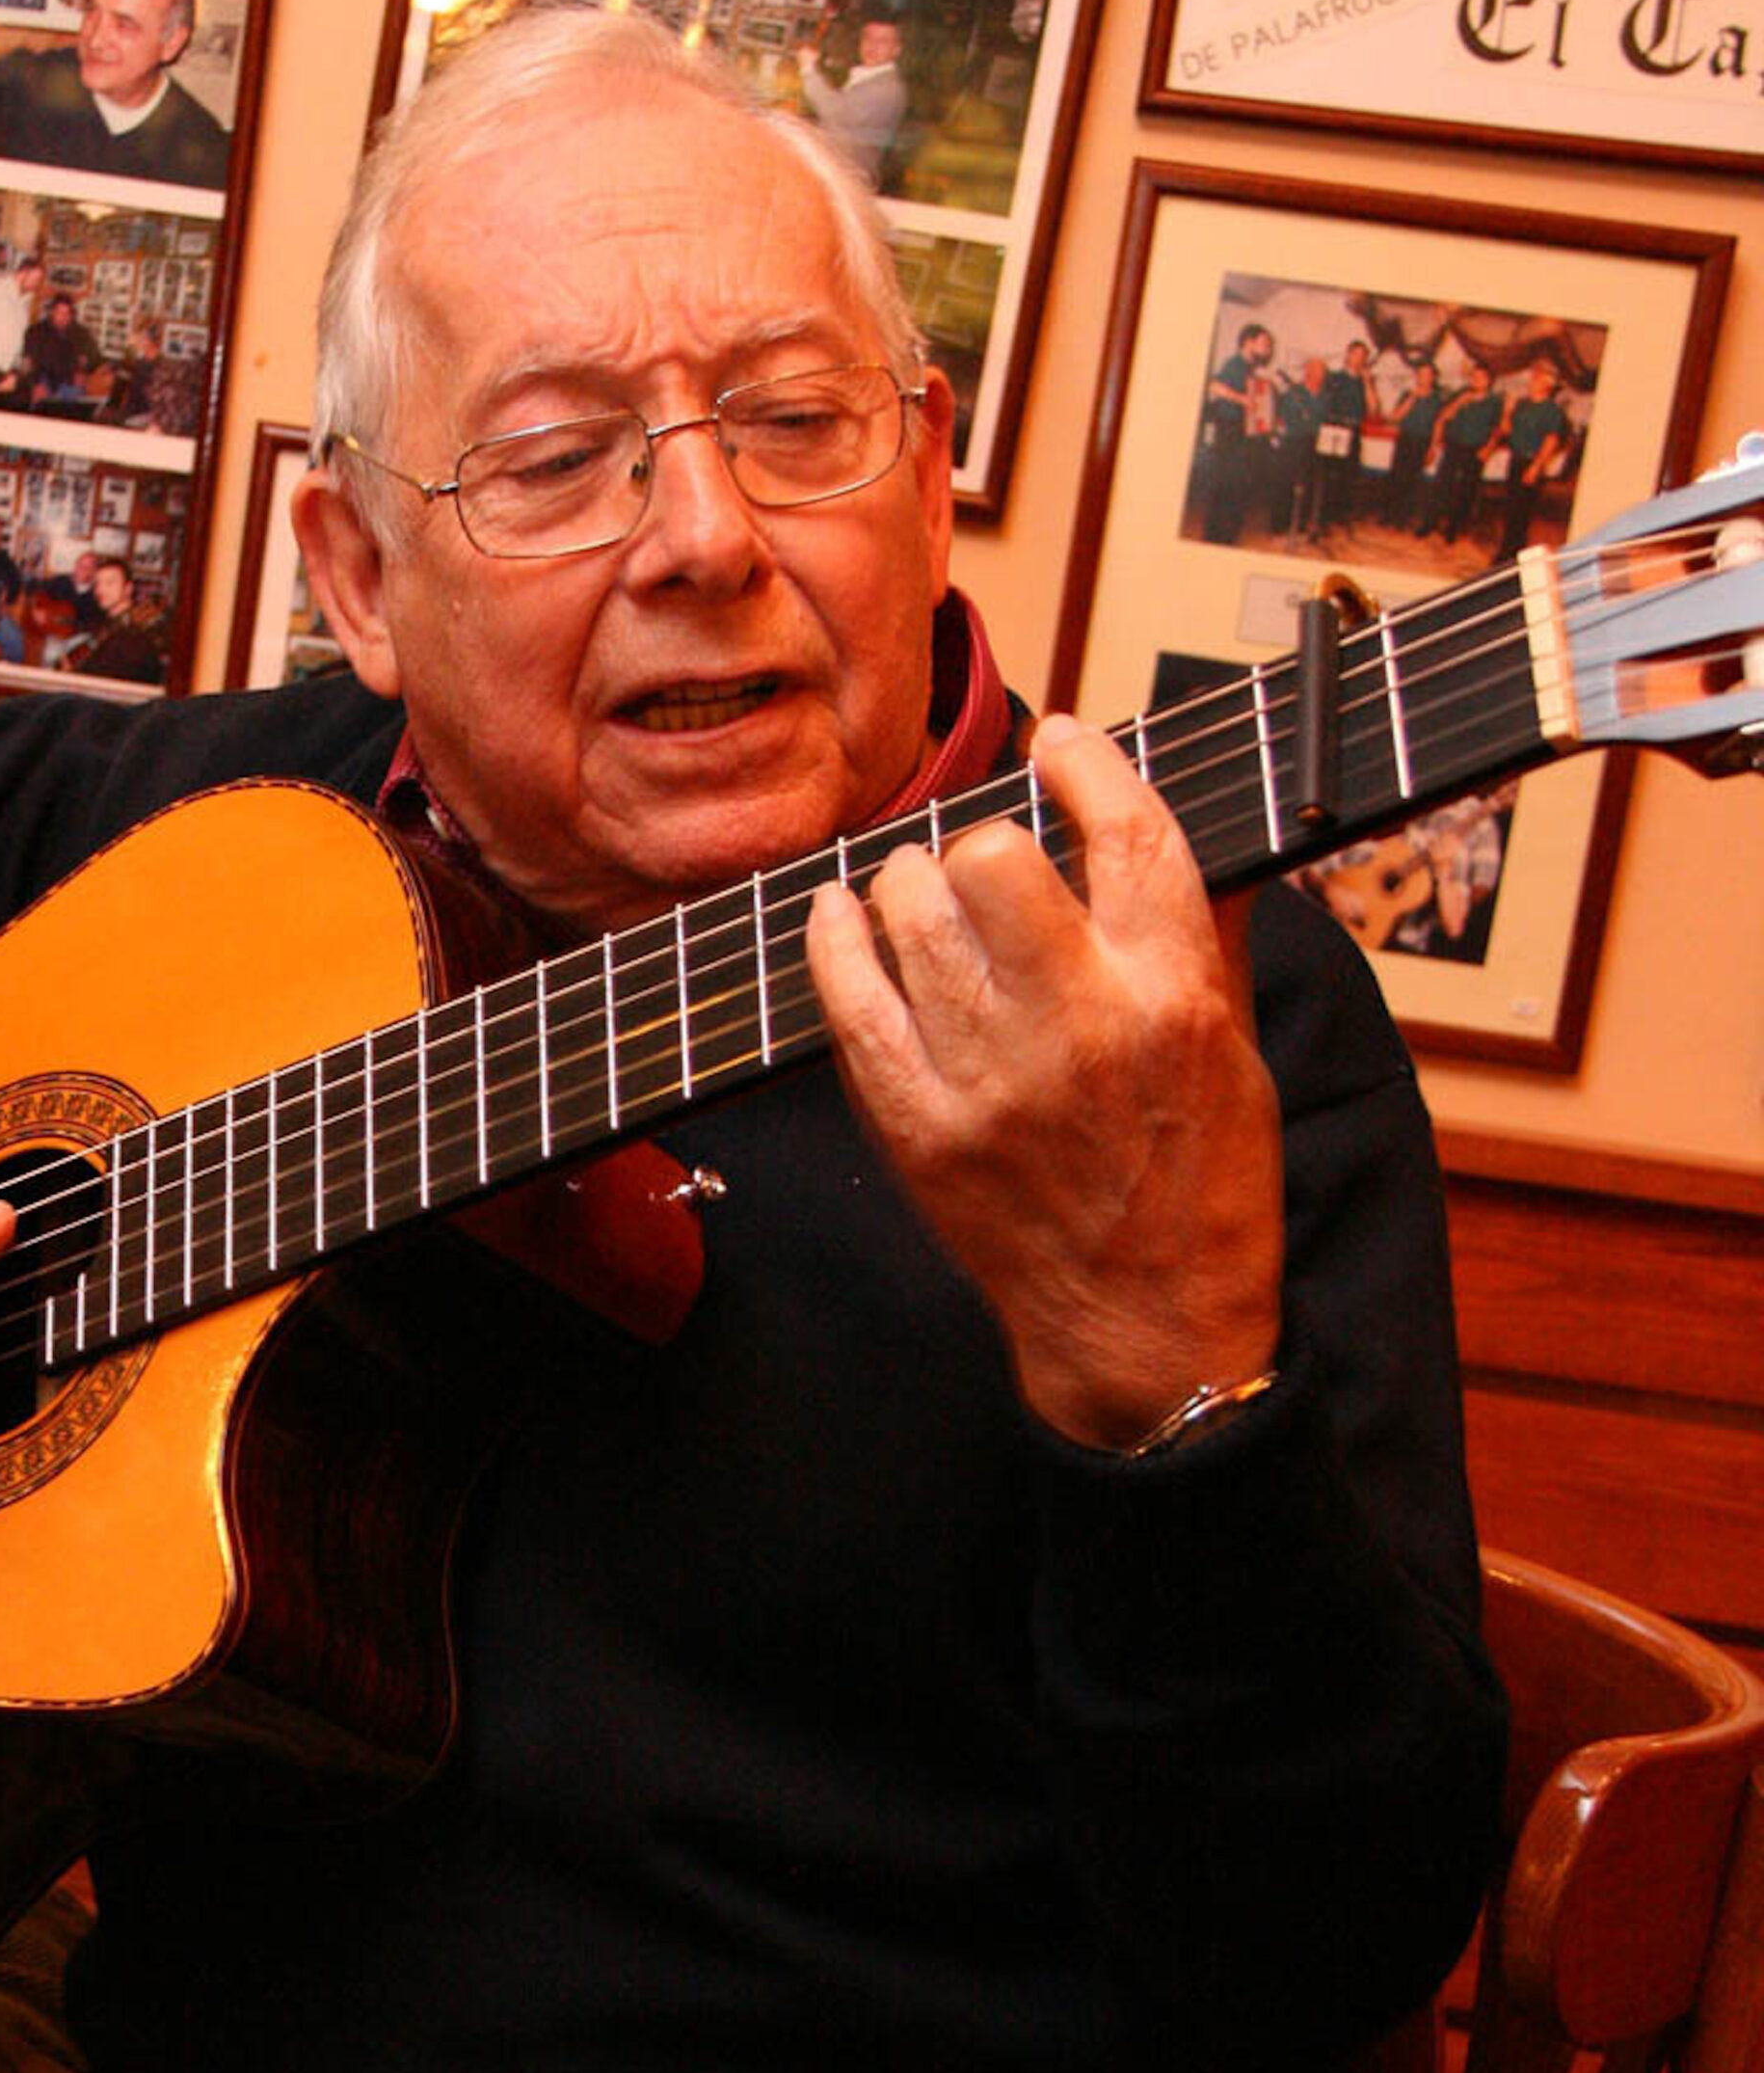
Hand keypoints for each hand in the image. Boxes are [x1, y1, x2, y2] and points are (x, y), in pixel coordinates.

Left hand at [805, 713, 1282, 1449]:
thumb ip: (1201, 931)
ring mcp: (988, 1081)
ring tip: (922, 902)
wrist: (1145, 1329)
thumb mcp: (1236, 1051)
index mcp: (1175, 999)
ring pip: (909, 911)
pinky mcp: (918, 1127)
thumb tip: (1165, 818)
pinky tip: (844, 919)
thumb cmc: (1200, 1187)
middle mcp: (1080, 1029)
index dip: (1087, 764)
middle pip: (994, 858)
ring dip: (908, 886)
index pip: (1127, 833)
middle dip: (986, 843)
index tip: (1061, 743)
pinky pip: (847, 995)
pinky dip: (836, 939)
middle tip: (986, 866)